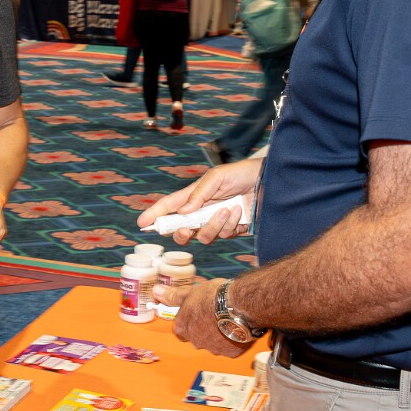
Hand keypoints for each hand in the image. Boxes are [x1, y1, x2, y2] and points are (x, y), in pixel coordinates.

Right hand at [137, 158, 261, 245]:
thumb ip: (199, 194)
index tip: (142, 223)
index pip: (170, 207)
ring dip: (214, 225)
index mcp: (194, 196)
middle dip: (181, 233)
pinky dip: (230, 224)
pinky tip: (238, 212)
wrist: (268, 182)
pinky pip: (224, 235)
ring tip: (228, 209)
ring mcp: (216, 223)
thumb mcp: (216, 177)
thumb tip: (183, 212)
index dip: (155, 215)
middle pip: (181, 231)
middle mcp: (202, 212)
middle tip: (187, 229)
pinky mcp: (231, 230)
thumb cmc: (241, 173)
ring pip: (203, 237)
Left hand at [153, 276, 249, 357]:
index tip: (197, 312)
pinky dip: (233, 339)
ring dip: (219, 334)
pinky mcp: (230, 353)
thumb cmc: (213, 297)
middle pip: (197, 337)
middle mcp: (195, 342)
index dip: (189, 320)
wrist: (240, 306)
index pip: (180, 329)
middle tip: (215, 313)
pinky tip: (238, 327)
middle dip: (204, 328)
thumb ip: (173, 296)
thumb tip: (156, 291)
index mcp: (183, 328)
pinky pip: (230, 347)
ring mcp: (213, 349)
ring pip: (214, 343)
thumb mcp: (190, 292)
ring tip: (229, 318)